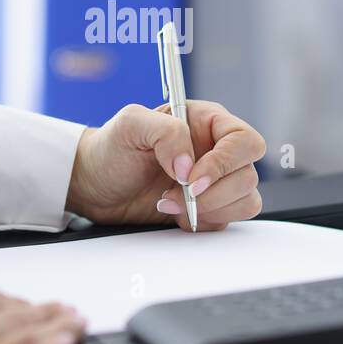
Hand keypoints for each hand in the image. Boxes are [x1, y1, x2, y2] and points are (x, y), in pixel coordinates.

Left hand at [66, 101, 266, 231]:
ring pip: (245, 200)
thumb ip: (166, 132)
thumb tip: (188, 164)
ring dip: (209, 209)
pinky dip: (205, 222)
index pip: (243, 140)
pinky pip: (229, 219)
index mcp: (207, 121)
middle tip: (176, 194)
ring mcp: (216, 180)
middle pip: (247, 175)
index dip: (226, 162)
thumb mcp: (130, 125)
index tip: (193, 179)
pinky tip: (176, 213)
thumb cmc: (111, 149)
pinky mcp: (210, 206)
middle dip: (212, 193)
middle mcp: (217, 149)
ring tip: (170, 203)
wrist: (95, 185)